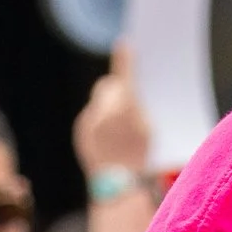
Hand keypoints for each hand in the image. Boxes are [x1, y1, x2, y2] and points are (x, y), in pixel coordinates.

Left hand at [74, 45, 152, 181]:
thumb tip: (131, 91)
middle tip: (127, 96)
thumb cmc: (142, 159)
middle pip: (108, 85)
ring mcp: (90, 121)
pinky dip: (100, 121)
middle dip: (116, 88)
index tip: (126, 45)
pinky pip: (92, 116)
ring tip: (118, 124)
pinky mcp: (82, 131)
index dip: (126, 59)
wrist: (118, 186)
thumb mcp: (149, 130)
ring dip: (108, 106)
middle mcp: (104, 110)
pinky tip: (110, 136)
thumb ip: (139, 106)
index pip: (125, 75)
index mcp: (126, 108)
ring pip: (99, 101)